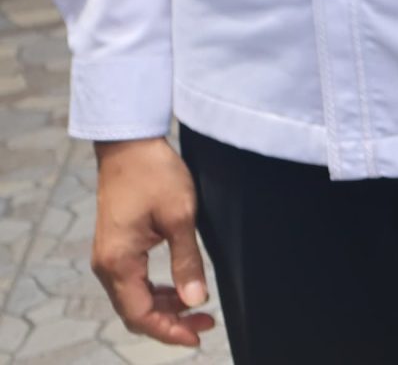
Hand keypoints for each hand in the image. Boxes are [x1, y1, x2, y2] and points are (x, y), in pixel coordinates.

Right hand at [91, 137, 214, 346]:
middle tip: (206, 323)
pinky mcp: (116, 247)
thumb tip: (197, 300)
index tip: (198, 335)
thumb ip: (187, 261)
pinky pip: (134, 281)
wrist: (130, 145)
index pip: (140, 315)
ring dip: (165, 307)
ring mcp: (109, 257)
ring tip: (199, 308)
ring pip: (135, 298)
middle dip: (170, 323)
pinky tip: (181, 288)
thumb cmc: (155, 174)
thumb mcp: (180, 217)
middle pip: (135, 312)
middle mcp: (107, 266)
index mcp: (118, 263)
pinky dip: (156, 291)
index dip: (169, 331)